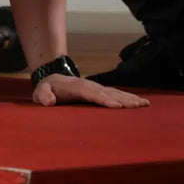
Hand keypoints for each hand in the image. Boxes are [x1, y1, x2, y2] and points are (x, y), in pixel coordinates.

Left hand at [33, 74, 149, 108]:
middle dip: (123, 99)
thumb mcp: (40, 92)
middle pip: (108, 93)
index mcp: (76, 87)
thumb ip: (43, 96)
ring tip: (144, 104)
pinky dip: (128, 98)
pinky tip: (140, 103)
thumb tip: (50, 102)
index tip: (116, 106)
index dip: (104, 99)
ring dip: (129, 99)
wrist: (53, 77)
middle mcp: (90, 86)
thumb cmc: (47, 88)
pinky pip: (116, 94)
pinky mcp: (101, 92)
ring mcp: (97, 88)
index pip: (92, 93)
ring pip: (115, 93)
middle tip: (137, 106)